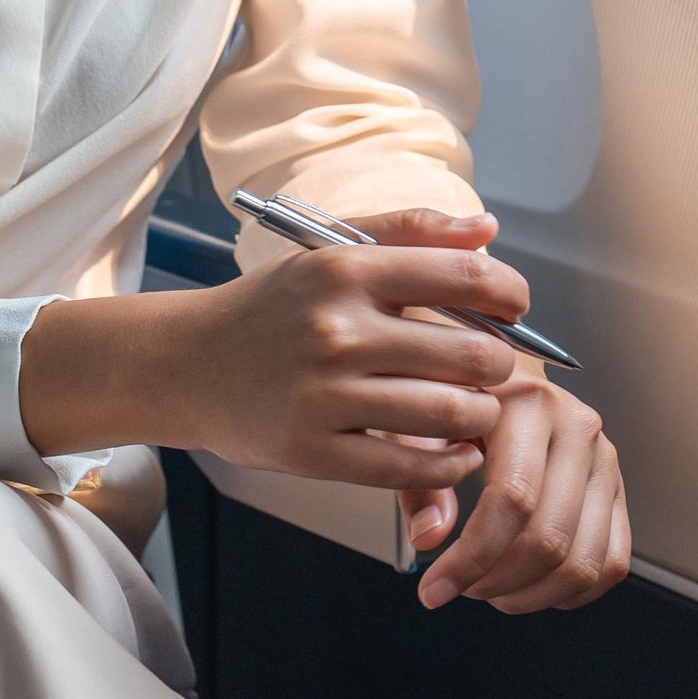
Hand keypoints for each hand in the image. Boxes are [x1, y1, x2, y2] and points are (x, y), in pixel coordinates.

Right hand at [19, 206, 525, 494]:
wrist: (183, 365)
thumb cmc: (271, 307)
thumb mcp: (330, 251)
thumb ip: (412, 232)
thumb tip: (488, 231)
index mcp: (346, 270)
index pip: (465, 277)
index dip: (511, 295)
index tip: (514, 309)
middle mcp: (338, 330)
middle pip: (470, 354)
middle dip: (500, 366)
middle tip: (494, 370)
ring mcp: (325, 395)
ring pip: (450, 414)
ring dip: (480, 418)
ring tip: (476, 412)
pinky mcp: (314, 451)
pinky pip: (410, 467)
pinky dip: (448, 465)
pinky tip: (453, 453)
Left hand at [415, 363, 629, 614]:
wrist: (504, 378)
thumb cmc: (460, 402)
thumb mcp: (422, 425)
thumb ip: (421, 480)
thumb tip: (430, 538)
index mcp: (531, 405)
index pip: (513, 499)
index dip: (471, 558)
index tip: (435, 588)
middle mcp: (579, 429)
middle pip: (550, 538)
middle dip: (497, 582)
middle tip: (462, 588)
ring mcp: (605, 462)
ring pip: (583, 561)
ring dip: (532, 595)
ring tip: (492, 590)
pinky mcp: (618, 490)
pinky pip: (612, 562)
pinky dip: (571, 592)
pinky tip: (531, 586)